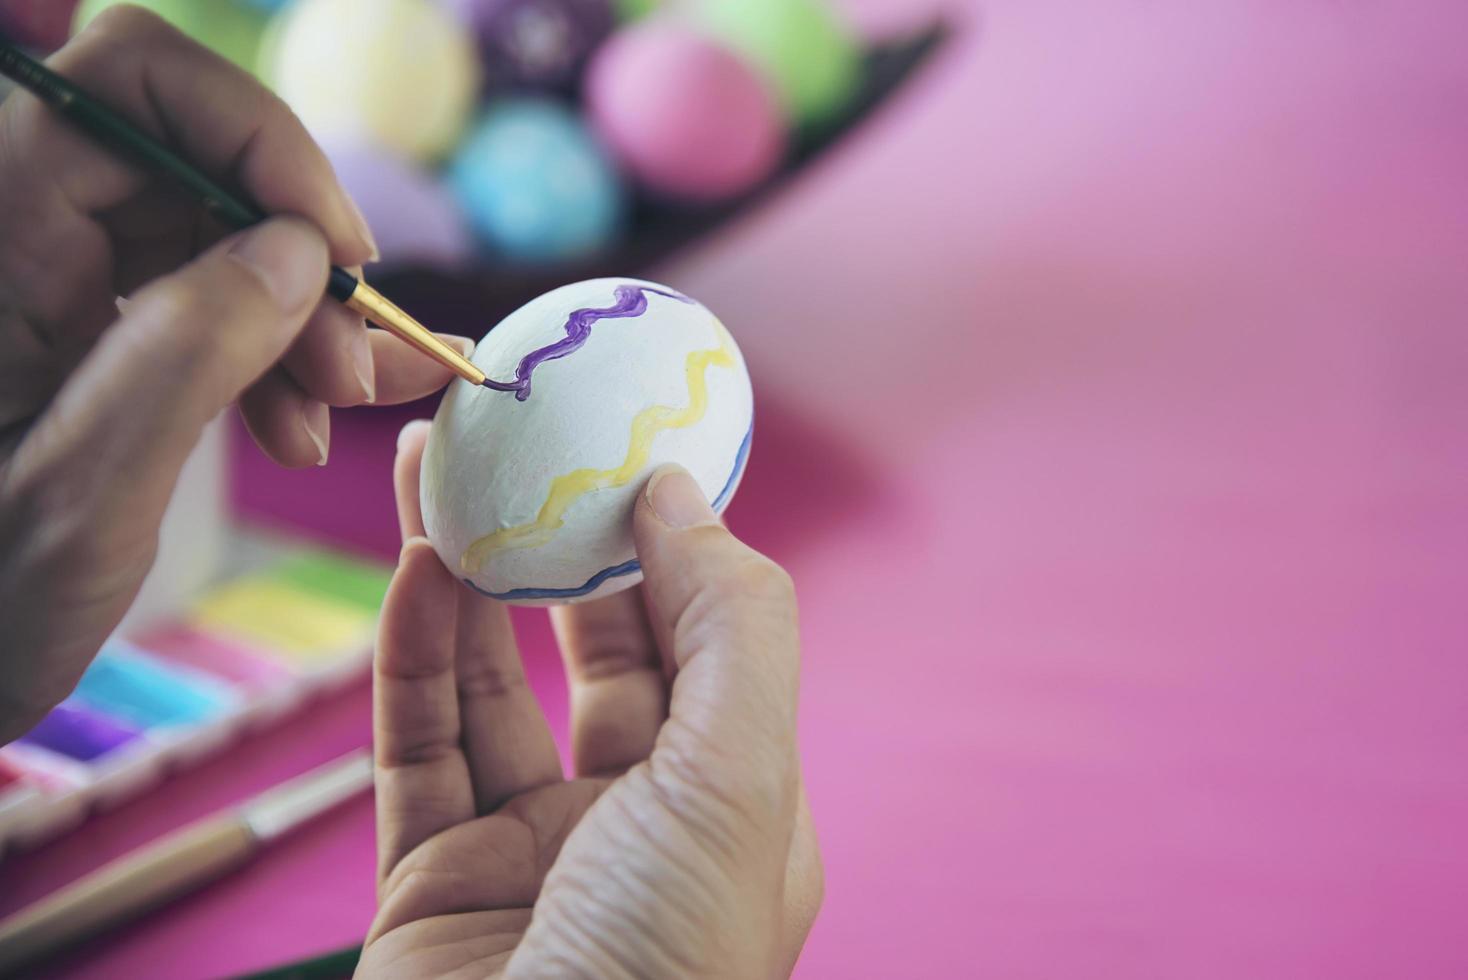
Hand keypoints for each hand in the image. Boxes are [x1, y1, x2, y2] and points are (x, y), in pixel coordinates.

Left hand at [0, 9, 469, 739]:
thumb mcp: (82, 496)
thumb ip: (186, 356)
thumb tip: (297, 252)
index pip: (133, 82)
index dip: (256, 137)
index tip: (342, 251)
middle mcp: (20, 238)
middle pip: (193, 163)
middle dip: (292, 259)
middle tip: (346, 378)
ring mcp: (55, 285)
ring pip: (215, 237)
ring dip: (294, 323)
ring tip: (319, 428)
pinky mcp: (89, 335)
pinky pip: (205, 304)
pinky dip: (273, 355)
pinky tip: (315, 419)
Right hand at [359, 421, 822, 977]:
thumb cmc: (664, 972)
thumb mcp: (738, 783)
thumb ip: (731, 628)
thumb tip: (686, 500)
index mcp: (733, 807)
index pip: (704, 644)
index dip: (669, 545)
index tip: (626, 451)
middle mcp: (636, 826)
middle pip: (594, 653)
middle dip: (556, 549)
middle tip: (520, 449)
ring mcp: (530, 853)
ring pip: (492, 688)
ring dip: (466, 580)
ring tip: (438, 477)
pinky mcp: (432, 881)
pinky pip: (421, 746)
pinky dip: (414, 657)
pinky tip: (416, 573)